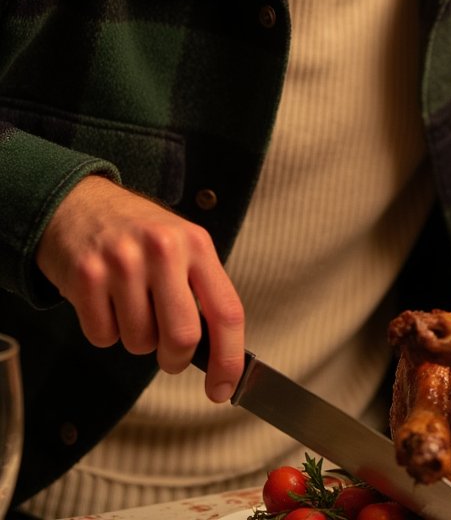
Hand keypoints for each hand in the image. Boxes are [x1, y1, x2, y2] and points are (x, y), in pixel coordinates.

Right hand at [36, 174, 244, 401]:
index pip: (227, 311)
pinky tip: (105, 300)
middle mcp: (164, 250)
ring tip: (130, 304)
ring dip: (136, 338)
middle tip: (168, 352)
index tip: (224, 389)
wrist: (80, 203)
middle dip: (176, 359)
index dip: (229, 358)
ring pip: (139, 342)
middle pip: (183, 337)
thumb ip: (201, 291)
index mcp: (198, 245)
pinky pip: (103, 337)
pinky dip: (105, 331)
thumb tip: (219, 353)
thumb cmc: (139, 233)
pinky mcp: (86, 276)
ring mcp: (123, 262)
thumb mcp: (183, 246)